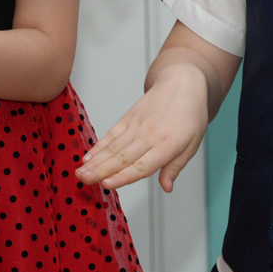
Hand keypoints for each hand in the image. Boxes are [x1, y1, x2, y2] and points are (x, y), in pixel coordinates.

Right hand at [78, 65, 211, 191]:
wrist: (182, 83)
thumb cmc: (191, 115)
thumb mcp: (192, 144)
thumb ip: (175, 167)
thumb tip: (167, 188)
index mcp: (167, 146)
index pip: (142, 166)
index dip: (123, 177)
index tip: (107, 185)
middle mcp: (149, 137)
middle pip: (122, 157)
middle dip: (101, 171)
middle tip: (84, 181)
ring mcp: (137, 126)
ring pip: (113, 147)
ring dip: (95, 161)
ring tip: (80, 173)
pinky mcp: (129, 118)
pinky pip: (111, 134)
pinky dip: (98, 146)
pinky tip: (88, 157)